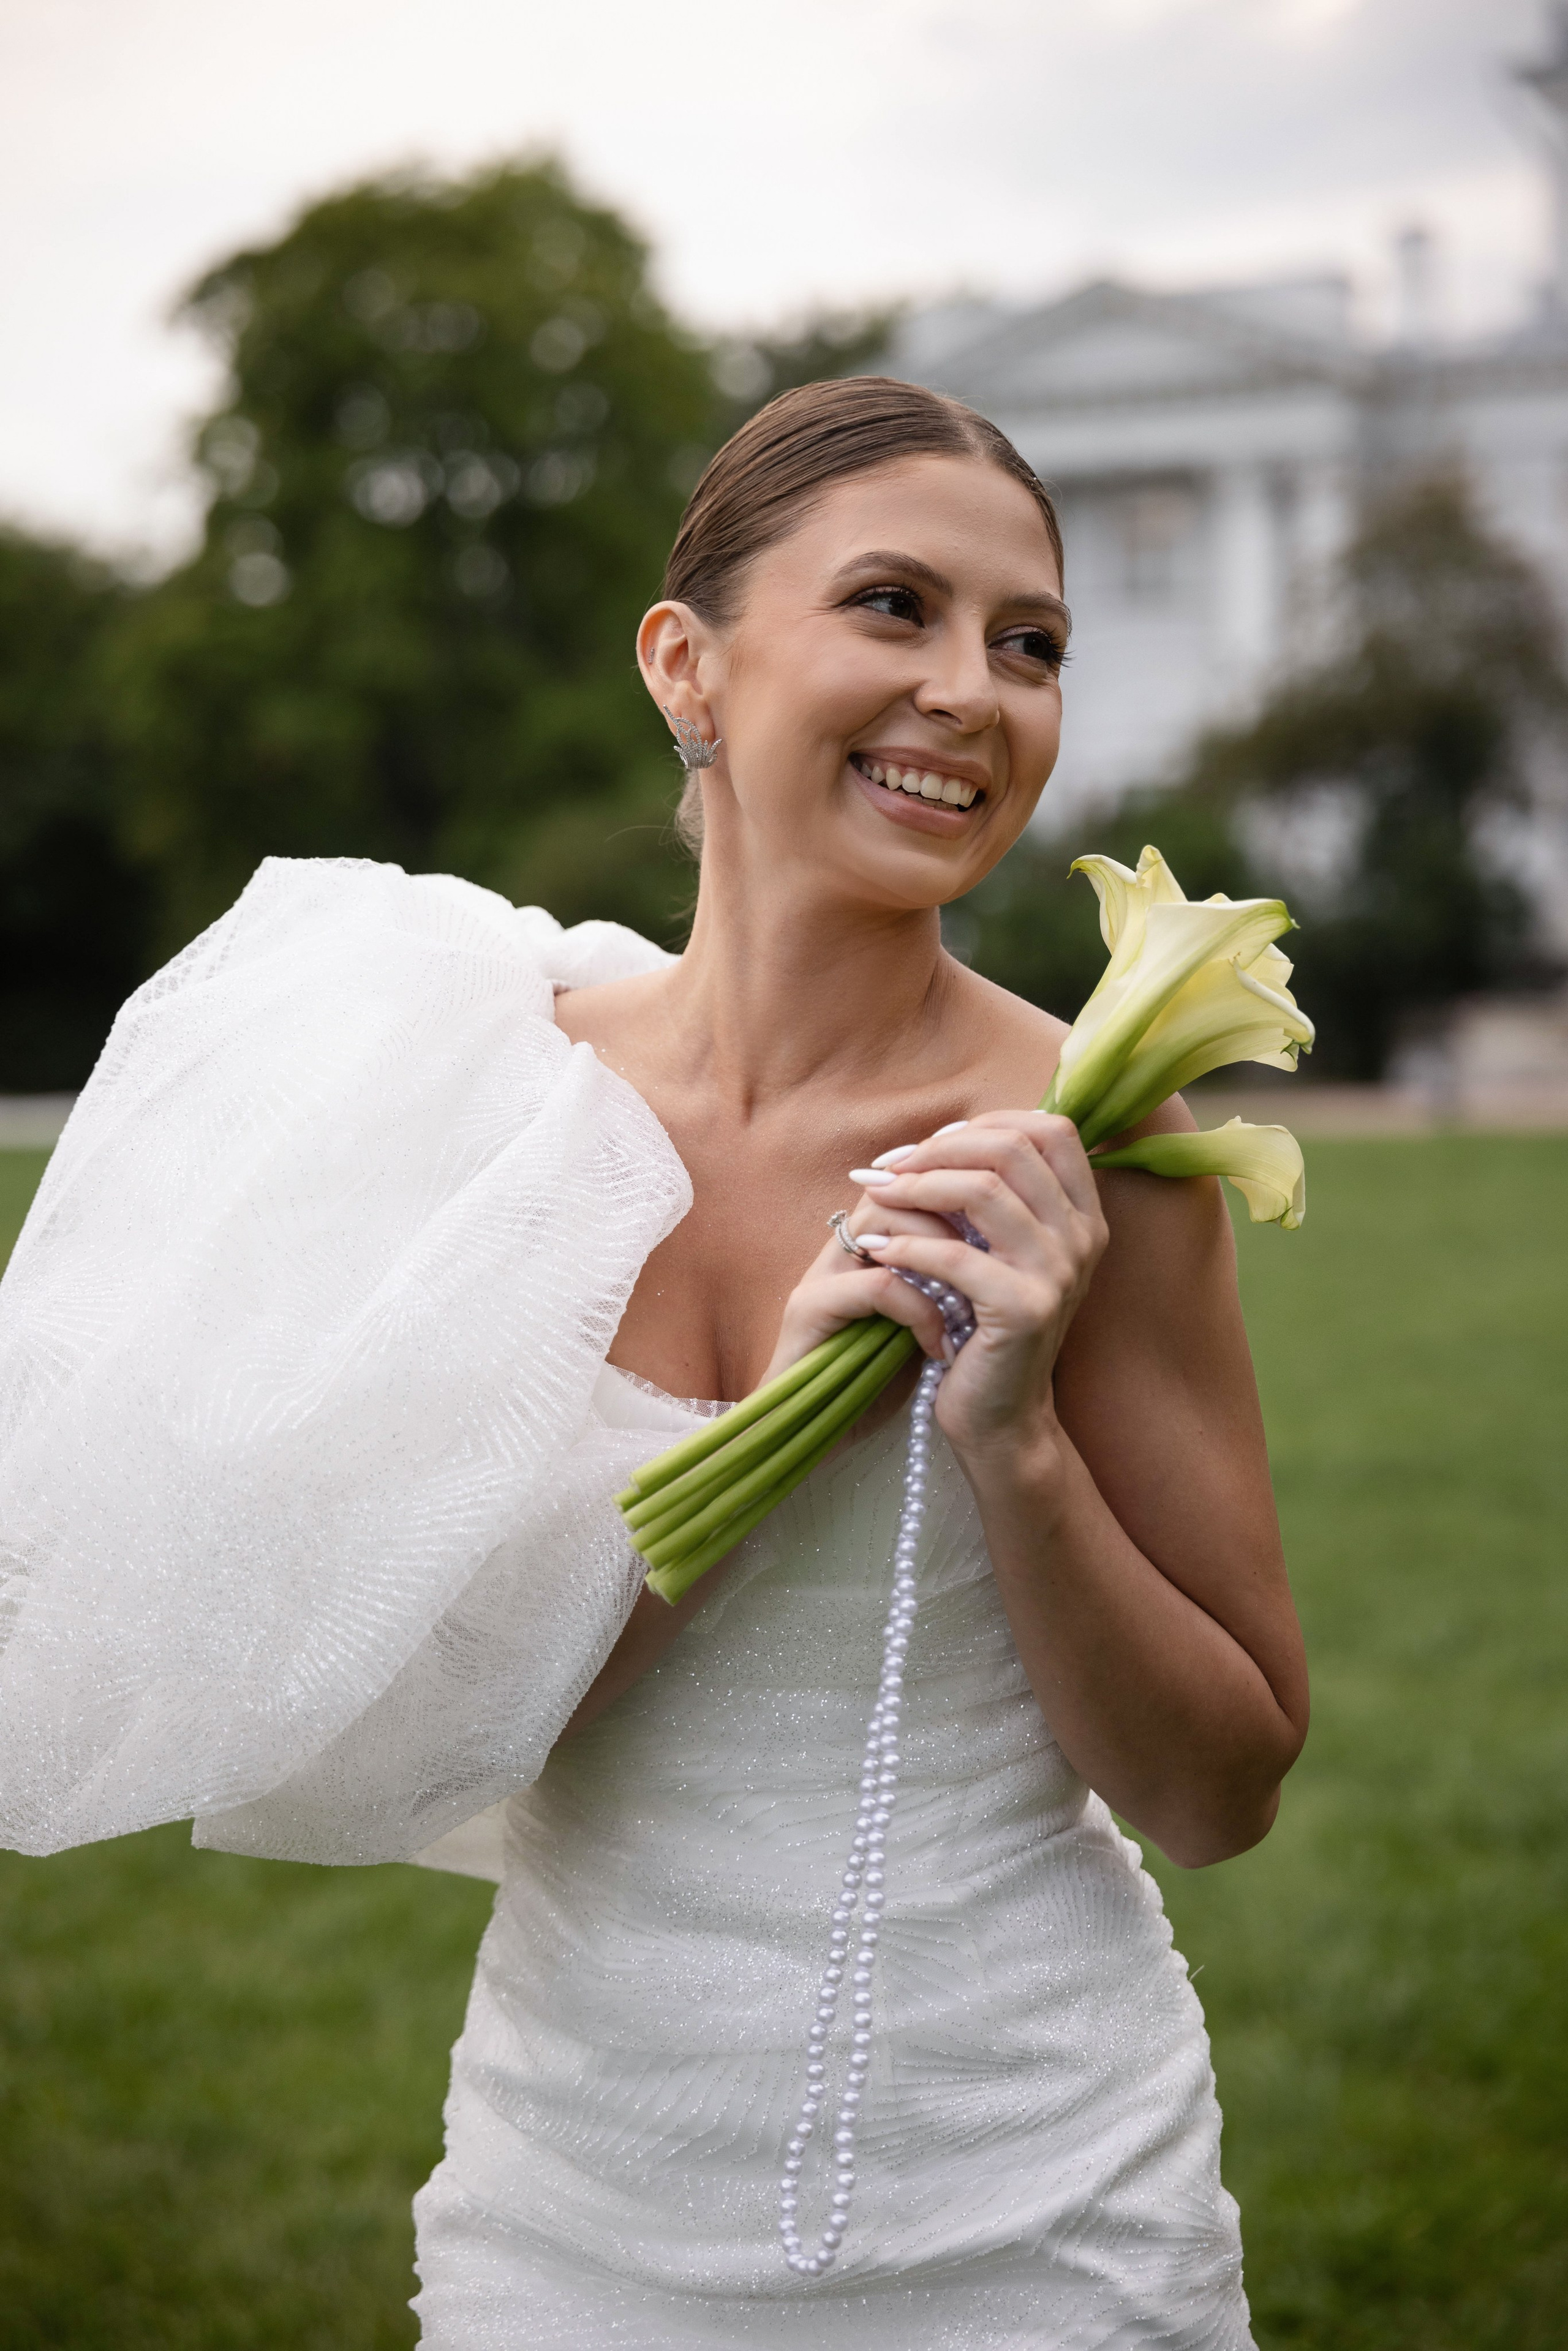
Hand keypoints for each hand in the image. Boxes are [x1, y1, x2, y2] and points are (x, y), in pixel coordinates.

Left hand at [764, 1111, 1108, 1472]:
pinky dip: (906, 1246)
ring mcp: (1059, 1273)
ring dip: (916, 1186)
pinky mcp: (1024, 1310)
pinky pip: (955, 1255)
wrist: (999, 1416)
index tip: (927, 1145)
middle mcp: (1082, 1238)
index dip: (984, 1124)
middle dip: (939, 1148)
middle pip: (1012, 1148)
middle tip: (886, 1167)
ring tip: (873, 1196)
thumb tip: (942, 1136)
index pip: (1050, 1129)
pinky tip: (874, 1249)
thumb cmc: (985, 1326)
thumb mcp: (1000, 1253)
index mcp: (1083, 1215)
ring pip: (983, 1191)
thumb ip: (993, 1198)